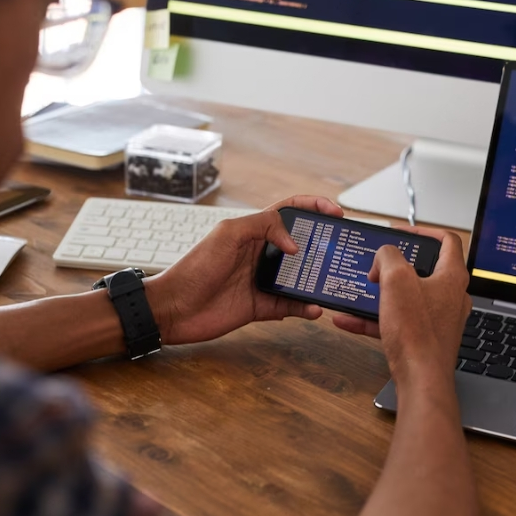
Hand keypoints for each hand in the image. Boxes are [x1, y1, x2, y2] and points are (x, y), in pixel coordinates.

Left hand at [144, 195, 343, 344]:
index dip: (314, 207)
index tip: (336, 213)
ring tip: (332, 280)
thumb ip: (264, 226)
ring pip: (300, 277)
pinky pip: (291, 306)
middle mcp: (261, 254)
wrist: (174, 308)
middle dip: (323, 245)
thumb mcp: (229, 234)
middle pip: (301, 245)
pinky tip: (315, 308)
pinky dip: (305, 308)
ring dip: (317, 279)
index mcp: (254, 231)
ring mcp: (263, 281)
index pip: (289, 211)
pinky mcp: (262, 307)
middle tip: (341, 249)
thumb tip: (295, 244)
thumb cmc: (195, 267)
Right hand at [333, 227, 470, 386]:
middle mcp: (450, 296)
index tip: (403, 233)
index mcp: (451, 276)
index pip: (447, 241)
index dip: (423, 231)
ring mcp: (439, 318)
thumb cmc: (418, 333)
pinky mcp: (425, 337)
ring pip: (407, 297)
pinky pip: (397, 321)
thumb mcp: (396, 279)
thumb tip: (384, 257)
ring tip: (361, 290)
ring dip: (382, 293)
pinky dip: (374, 319)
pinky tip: (349, 320)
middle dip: (396, 265)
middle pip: (424, 269)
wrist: (421, 378)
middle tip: (379, 264)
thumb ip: (388, 256)